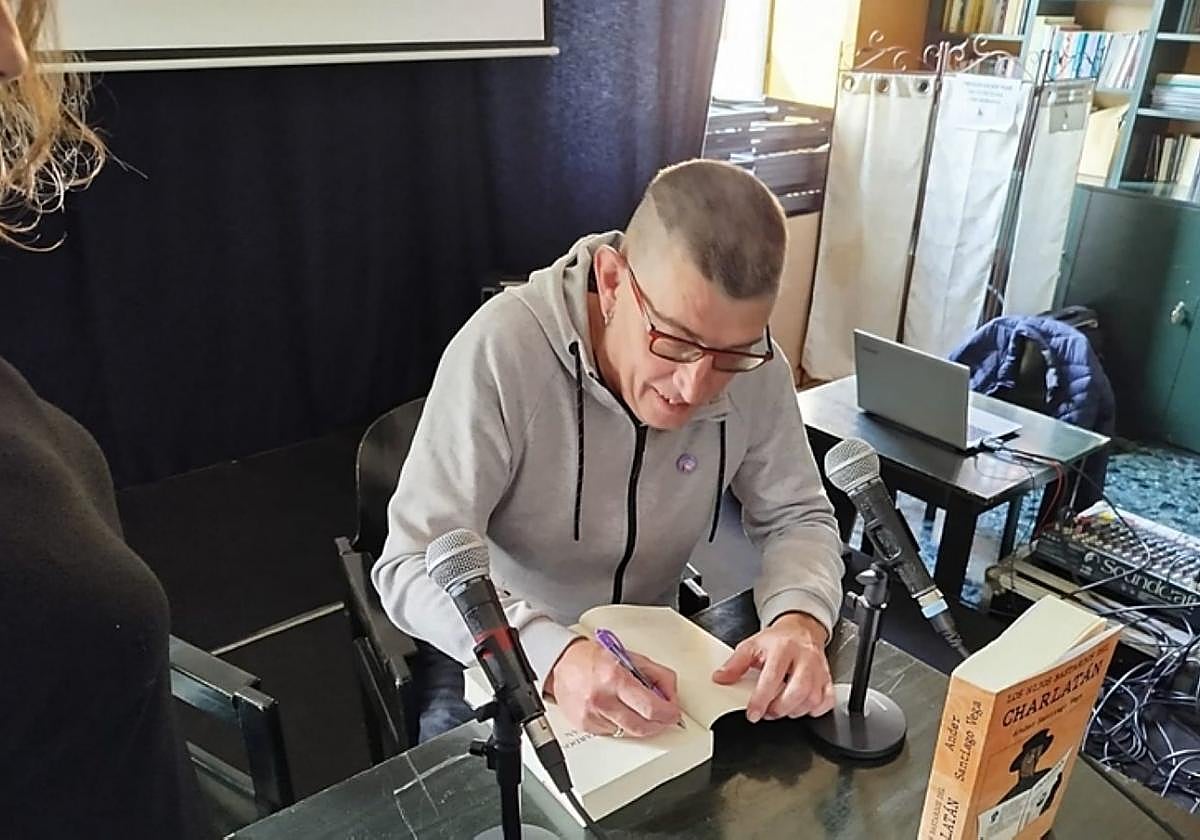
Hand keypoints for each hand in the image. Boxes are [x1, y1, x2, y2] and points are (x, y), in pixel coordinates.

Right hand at [544, 638, 682, 737]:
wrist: (562, 662)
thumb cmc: (593, 657)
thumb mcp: (630, 657)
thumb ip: (656, 675)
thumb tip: (670, 695)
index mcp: (615, 678)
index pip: (651, 708)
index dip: (669, 714)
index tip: (673, 713)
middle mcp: (602, 699)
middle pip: (642, 727)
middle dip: (659, 724)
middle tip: (664, 717)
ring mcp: (592, 715)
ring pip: (629, 732)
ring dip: (640, 724)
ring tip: (638, 709)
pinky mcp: (585, 725)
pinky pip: (613, 733)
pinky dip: (621, 725)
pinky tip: (618, 710)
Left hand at [712, 612, 833, 721]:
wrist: (800, 629)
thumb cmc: (777, 640)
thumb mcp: (751, 646)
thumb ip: (735, 663)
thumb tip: (720, 678)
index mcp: (783, 648)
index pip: (772, 677)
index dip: (761, 699)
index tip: (753, 713)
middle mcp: (804, 658)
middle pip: (798, 690)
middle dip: (780, 708)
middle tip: (767, 713)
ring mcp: (819, 669)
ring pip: (813, 698)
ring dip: (795, 711)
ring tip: (781, 709)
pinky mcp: (828, 678)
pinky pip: (827, 700)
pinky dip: (815, 710)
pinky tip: (801, 707)